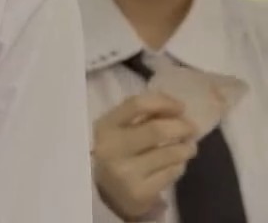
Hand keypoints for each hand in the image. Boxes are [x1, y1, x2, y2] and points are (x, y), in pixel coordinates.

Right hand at [91, 92, 198, 220]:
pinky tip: (175, 164)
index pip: (136, 105)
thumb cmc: (117, 153)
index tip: (180, 107)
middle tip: (191, 129)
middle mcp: (112, 149)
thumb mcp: (119, 130)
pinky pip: (172, 172)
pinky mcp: (140, 192)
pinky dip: (179, 165)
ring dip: (186, 147)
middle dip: (182, 127)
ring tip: (187, 147)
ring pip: (171, 153)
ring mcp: (126, 172)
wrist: (107, 193)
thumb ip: (142, 116)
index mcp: (105, 127)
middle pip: (158, 130)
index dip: (164, 102)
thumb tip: (175, 107)